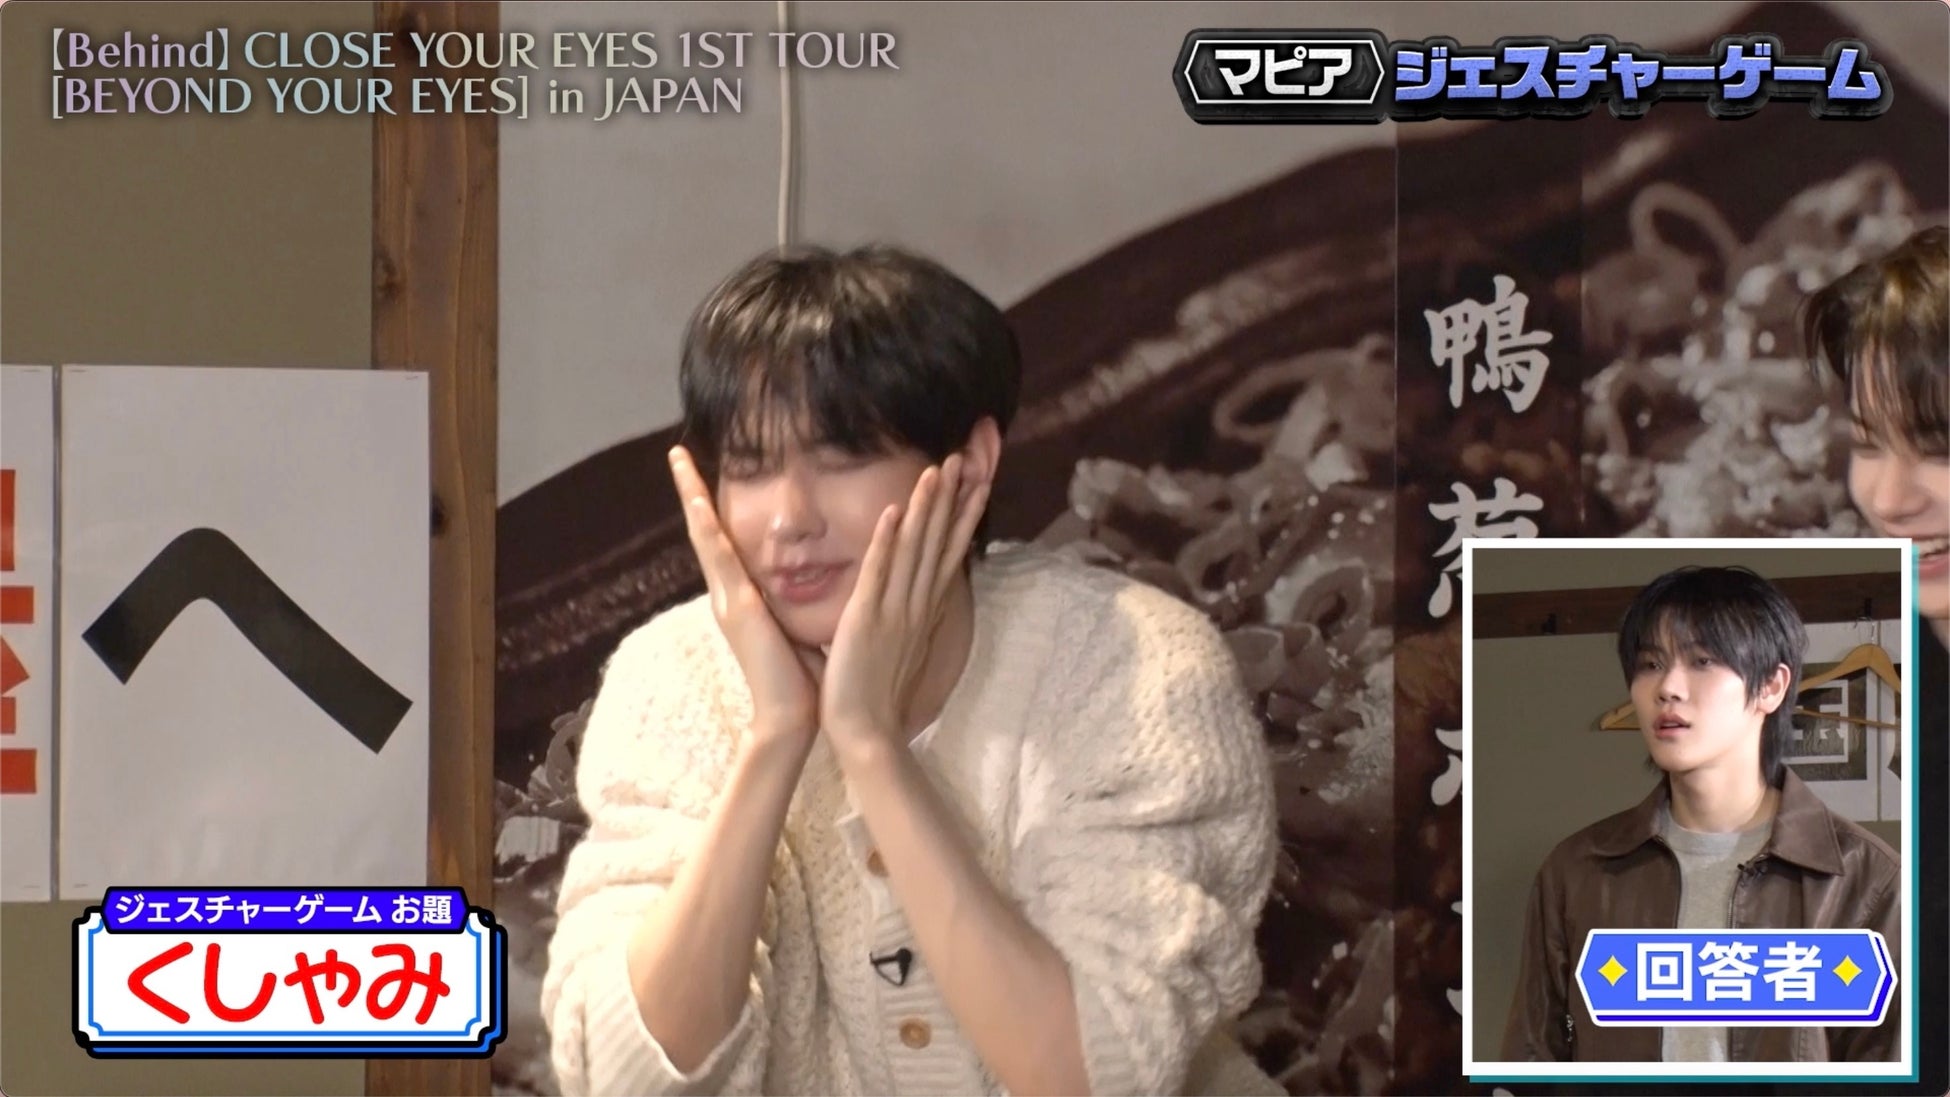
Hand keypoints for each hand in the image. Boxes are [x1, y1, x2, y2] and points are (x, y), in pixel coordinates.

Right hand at [668, 446, 819, 743]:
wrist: (791, 718)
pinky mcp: (737, 607)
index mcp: (741, 597)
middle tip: (676, 454)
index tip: (701, 477)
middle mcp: (727, 593)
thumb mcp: (796, 626)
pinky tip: (697, 501)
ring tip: (678, 462)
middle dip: (689, 491)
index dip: (709, 508)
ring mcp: (727, 599)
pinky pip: (719, 558)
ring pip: (704, 536)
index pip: (722, 542)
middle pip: (703, 530)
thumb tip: (814, 580)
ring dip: (690, 496)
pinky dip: (707, 528)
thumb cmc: (802, 679)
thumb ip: (794, 601)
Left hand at [819, 454, 989, 749]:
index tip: (977, 482)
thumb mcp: (898, 646)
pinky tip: (893, 512)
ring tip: (936, 470)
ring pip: (914, 550)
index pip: (947, 554)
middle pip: (938, 543)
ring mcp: (894, 610)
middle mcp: (915, 605)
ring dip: (925, 509)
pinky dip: (886, 542)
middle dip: (951, 499)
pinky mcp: (866, 618)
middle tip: (962, 458)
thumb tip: (915, 599)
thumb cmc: (876, 693)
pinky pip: (878, 573)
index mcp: (922, 610)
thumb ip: (906, 617)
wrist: (865, 731)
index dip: (962, 516)